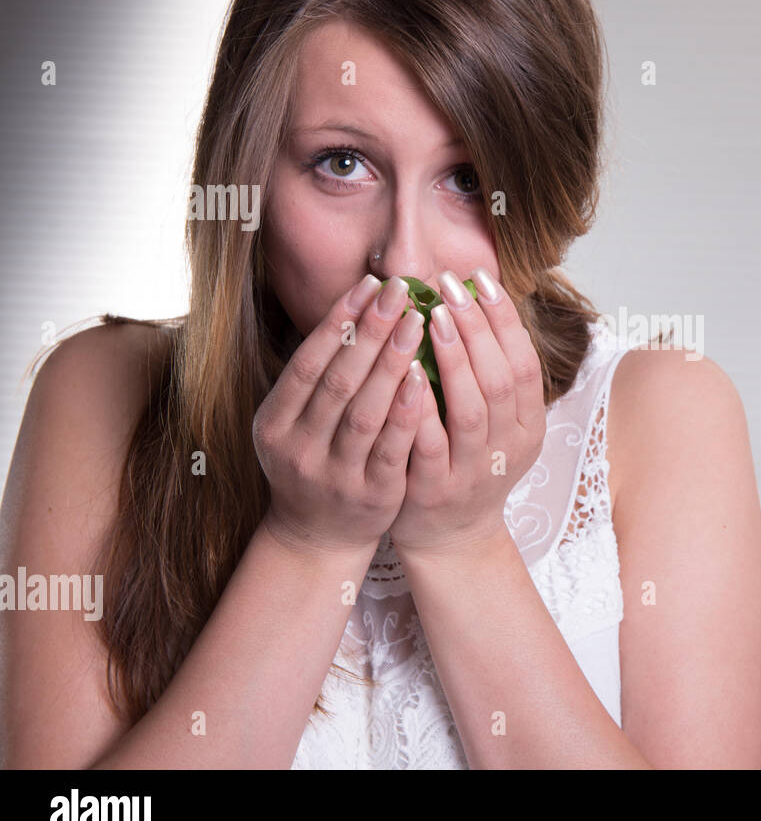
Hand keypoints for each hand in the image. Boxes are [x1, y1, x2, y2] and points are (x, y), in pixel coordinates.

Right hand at [252, 274, 428, 553]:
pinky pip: (391, 447)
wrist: (319, 536)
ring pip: (364, 411)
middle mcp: (297, 448)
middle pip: (337, 381)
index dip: (338, 320)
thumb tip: (359, 304)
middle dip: (369, 331)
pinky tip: (425, 377)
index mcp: (274, 422)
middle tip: (400, 290)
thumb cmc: (318, 460)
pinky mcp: (370, 494)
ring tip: (417, 321)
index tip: (369, 283)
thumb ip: (321, 375)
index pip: (307, 362)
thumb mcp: (298, 421)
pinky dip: (407, 410)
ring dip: (391, 362)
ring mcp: (333, 474)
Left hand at [386, 267, 546, 561]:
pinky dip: (420, 403)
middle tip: (451, 285)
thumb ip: (489, 374)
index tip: (480, 279)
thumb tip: (474, 300)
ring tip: (433, 315)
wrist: (451, 537)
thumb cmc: (467, 463)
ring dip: (454, 357)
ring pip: (472, 407)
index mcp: (528, 426)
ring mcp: (475, 470)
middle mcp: (509, 448)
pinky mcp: (437, 488)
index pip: (525, 363)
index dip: (504, 320)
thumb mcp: (496, 423)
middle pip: (501, 379)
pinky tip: (405, 368)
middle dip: (478, 327)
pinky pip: (430, 441)